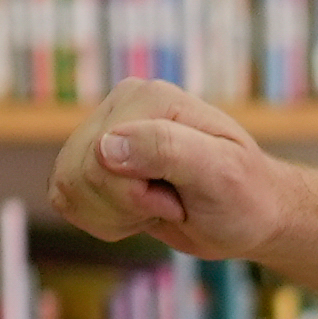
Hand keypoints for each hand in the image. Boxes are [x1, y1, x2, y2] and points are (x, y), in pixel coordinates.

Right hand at [53, 77, 290, 258]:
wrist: (252, 216)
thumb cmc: (245, 195)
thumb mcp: (220, 172)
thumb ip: (167, 149)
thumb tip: (105, 145)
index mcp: (147, 98)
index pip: (100, 158)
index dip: (137, 195)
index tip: (183, 194)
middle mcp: (119, 107)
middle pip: (77, 175)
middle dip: (126, 207)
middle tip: (173, 201)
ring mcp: (103, 132)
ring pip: (66, 188)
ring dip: (114, 215)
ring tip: (159, 204)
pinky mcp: (93, 160)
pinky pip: (66, 199)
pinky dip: (103, 220)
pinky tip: (140, 212)